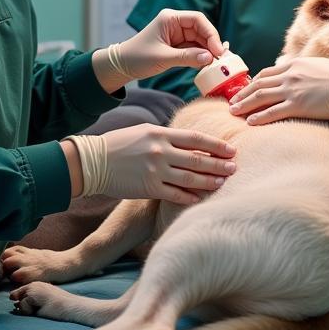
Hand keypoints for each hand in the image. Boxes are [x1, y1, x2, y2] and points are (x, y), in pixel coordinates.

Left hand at [94, 10, 223, 89]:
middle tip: (220, 59)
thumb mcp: (163, 58)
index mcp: (170, 18)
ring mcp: (177, 34)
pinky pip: (194, 49)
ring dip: (208, 51)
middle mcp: (175, 24)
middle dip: (211, 44)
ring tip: (215, 64)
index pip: (197, 20)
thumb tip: (209, 58)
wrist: (122, 66)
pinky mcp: (177, 45)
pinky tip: (207, 65)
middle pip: (201, 30)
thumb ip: (187, 57)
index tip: (217, 50)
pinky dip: (201, 56)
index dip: (211, 33)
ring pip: (200, 40)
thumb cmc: (137, 58)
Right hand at [99, 123, 236, 204]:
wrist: (94, 161)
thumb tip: (190, 141)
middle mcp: (161, 151)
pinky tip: (201, 198)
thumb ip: (168, 136)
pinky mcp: (149, 188)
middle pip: (198, 158)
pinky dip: (190, 197)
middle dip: (219, 164)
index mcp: (161, 134)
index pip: (196, 138)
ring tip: (223, 182)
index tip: (231, 149)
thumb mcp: (145, 131)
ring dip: (209, 181)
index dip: (216, 145)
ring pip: (190, 177)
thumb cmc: (120, 144)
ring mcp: (156, 171)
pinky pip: (175, 194)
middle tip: (234, 167)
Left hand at [228, 56, 328, 124]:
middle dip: (243, 94)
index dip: (252, 82)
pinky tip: (250, 122)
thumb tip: (293, 69)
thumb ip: (301, 67)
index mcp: (293, 64)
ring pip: (261, 97)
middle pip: (258, 84)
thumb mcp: (316, 65)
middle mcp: (289, 76)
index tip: (245, 89)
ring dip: (245, 105)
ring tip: (233, 112)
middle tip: (232, 102)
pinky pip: (273, 112)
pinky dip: (259, 117)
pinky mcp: (297, 106)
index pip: (266, 73)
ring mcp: (292, 90)